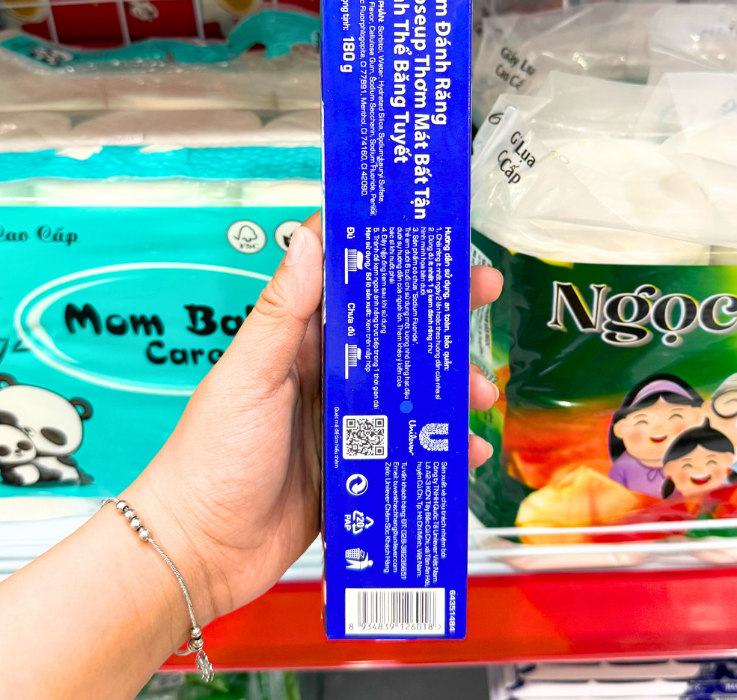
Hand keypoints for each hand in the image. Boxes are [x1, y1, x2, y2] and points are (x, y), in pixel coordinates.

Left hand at [125, 211, 502, 627]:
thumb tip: (307, 241)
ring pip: (410, 390)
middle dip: (439, 315)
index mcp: (297, 344)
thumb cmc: (211, 458)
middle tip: (482, 291)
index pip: (348, 284)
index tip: (430, 237)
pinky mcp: (358, 465)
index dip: (388, 256)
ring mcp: (345, 422)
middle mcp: (326, 376)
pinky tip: (466, 451)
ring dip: (449, 386)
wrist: (202, 551)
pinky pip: (409, 446)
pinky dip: (439, 447)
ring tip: (480, 390)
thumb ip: (280, 314)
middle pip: (393, 335)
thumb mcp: (248, 378)